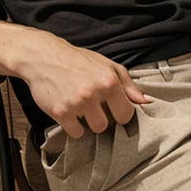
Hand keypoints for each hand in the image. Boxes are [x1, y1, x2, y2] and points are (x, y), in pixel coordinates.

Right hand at [24, 35, 152, 138]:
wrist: (44, 57)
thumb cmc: (77, 60)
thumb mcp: (107, 65)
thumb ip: (128, 84)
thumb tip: (146, 101)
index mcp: (109, 81)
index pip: (126, 114)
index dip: (120, 113)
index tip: (112, 108)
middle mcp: (94, 92)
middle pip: (109, 125)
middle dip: (102, 118)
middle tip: (93, 106)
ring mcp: (77, 103)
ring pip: (93, 130)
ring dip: (88, 122)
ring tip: (81, 107)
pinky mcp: (60, 113)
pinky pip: (75, 133)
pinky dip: (73, 126)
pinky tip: (69, 110)